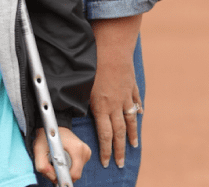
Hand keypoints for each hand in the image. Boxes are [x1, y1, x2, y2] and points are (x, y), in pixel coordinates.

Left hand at [34, 127, 90, 182]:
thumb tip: (53, 177)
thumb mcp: (39, 148)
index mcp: (76, 149)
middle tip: (53, 165)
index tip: (54, 172)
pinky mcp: (85, 153)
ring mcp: (86, 152)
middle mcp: (84, 151)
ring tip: (57, 160)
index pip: (74, 174)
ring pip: (76, 172)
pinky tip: (62, 158)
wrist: (52, 125)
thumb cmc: (46, 134)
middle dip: (63, 174)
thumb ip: (42, 165)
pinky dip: (69, 166)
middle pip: (75, 174)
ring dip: (65, 170)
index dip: (62, 176)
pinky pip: (77, 167)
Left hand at [90, 16, 142, 167]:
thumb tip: (70, 107)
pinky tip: (138, 115)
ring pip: (130, 120)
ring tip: (133, 146)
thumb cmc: (92, 61)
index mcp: (100, 104)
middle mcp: (115, 104)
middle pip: (119, 132)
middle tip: (121, 163)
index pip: (104, 134)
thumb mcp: (81, 82)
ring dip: (132, 135)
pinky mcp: (131, 85)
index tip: (106, 162)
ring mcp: (126, 95)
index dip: (105, 150)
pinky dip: (137, 110)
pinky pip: (135, 101)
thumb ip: (78, 97)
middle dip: (119, 150)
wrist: (111, 45)